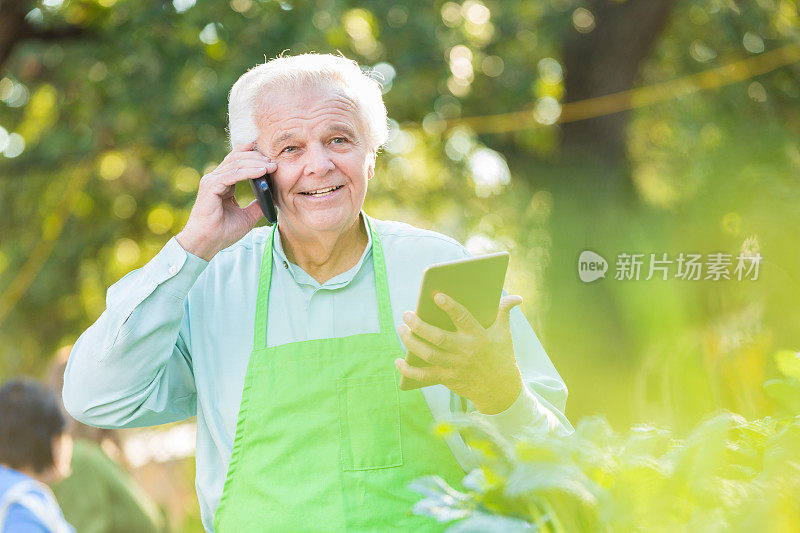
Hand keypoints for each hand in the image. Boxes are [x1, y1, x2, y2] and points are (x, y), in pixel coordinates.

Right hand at [176, 141, 276, 260]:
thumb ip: (258, 205)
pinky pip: (233, 174)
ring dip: (256, 163)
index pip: (236, 161)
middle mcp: (215, 179)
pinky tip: (262, 172)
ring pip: (236, 164)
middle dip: (257, 157)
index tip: (269, 156)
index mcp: (222, 183)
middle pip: (237, 158)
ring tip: (271, 166)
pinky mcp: (211, 186)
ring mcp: (212, 181)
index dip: (251, 154)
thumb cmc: (222, 232)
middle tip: (273, 161)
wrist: (207, 243)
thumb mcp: (247, 217)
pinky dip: (249, 171)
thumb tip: (273, 198)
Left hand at [395, 293, 523, 414]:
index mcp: (478, 336)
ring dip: (410, 342)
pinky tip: (398, 361)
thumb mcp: (504, 334)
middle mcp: (465, 351)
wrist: (501, 391)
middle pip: (438, 337)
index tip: (436, 295)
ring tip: (401, 329)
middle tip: (406, 314)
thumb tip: (516, 297)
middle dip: (419, 325)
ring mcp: (454, 366)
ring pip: (428, 354)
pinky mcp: (446, 379)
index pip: (463, 318)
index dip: (450, 307)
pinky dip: (408, 370)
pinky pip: (424, 376)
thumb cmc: (501, 356)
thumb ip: (504, 312)